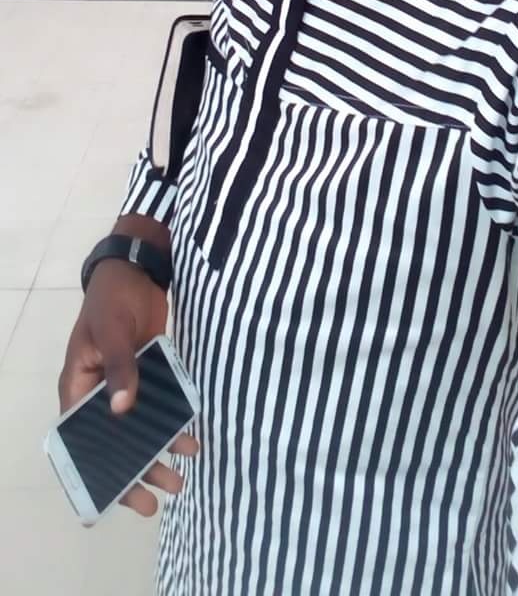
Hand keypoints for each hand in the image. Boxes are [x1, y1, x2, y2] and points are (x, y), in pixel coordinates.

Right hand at [59, 259, 198, 516]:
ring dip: (160, 448)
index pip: (82, 440)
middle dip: (137, 470)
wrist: (138, 267)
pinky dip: (173, 421)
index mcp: (78, 386)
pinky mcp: (150, 372)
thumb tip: (122, 409)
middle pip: (116, 441)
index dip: (96, 471)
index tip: (116, 498)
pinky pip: (160, 405)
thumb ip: (120, 366)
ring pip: (141, 427)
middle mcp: (100, 392)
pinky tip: (191, 434)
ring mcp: (126, 383)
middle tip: (162, 496)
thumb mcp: (112, 330)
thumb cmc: (113, 298)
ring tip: (184, 472)